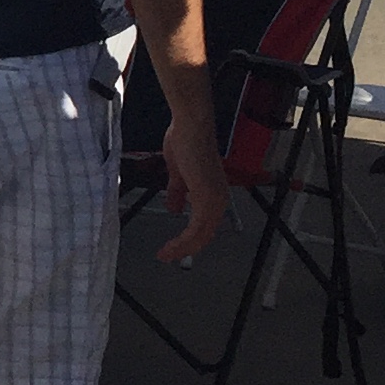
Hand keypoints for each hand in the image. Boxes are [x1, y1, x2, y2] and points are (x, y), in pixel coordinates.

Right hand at [156, 142, 230, 264]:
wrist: (190, 127)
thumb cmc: (185, 142)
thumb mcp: (178, 173)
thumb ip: (177, 192)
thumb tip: (174, 208)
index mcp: (212, 193)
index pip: (203, 224)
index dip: (188, 238)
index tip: (170, 247)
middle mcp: (219, 200)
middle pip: (204, 235)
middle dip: (185, 248)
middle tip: (166, 256)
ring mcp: (214, 200)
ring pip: (201, 235)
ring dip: (183, 248)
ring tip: (165, 255)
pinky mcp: (207, 198)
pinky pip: (196, 228)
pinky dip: (184, 240)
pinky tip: (171, 246)